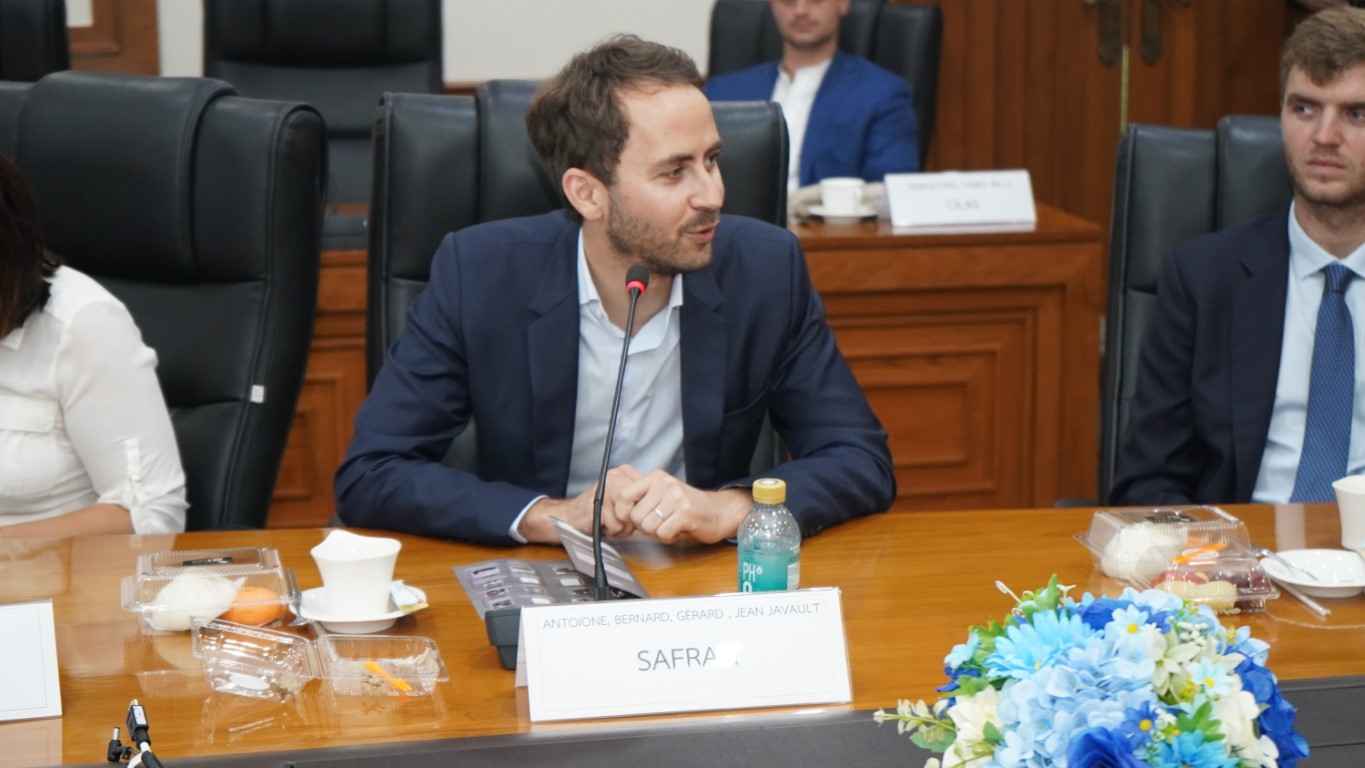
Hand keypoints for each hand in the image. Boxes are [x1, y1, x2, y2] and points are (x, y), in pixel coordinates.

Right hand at [516, 465, 642, 543]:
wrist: (571, 516)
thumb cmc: (601, 512)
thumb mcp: (624, 502)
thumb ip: (641, 502)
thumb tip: (658, 512)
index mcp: (627, 472)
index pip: (650, 496)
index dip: (641, 512)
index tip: (628, 515)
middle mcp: (617, 475)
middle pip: (640, 507)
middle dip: (630, 520)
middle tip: (617, 520)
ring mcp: (607, 486)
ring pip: (628, 517)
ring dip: (620, 527)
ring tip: (609, 522)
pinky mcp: (598, 501)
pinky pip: (616, 524)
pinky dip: (610, 530)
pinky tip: (602, 524)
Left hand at [608, 469, 749, 543]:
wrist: (718, 512)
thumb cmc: (686, 508)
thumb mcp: (662, 496)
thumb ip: (642, 500)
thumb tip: (618, 514)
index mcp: (655, 477)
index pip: (623, 494)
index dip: (621, 512)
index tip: (627, 521)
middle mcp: (665, 483)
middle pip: (635, 516)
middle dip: (644, 527)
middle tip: (660, 524)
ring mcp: (676, 497)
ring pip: (648, 526)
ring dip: (657, 533)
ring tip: (670, 526)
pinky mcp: (685, 513)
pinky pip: (662, 533)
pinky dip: (668, 537)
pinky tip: (678, 530)